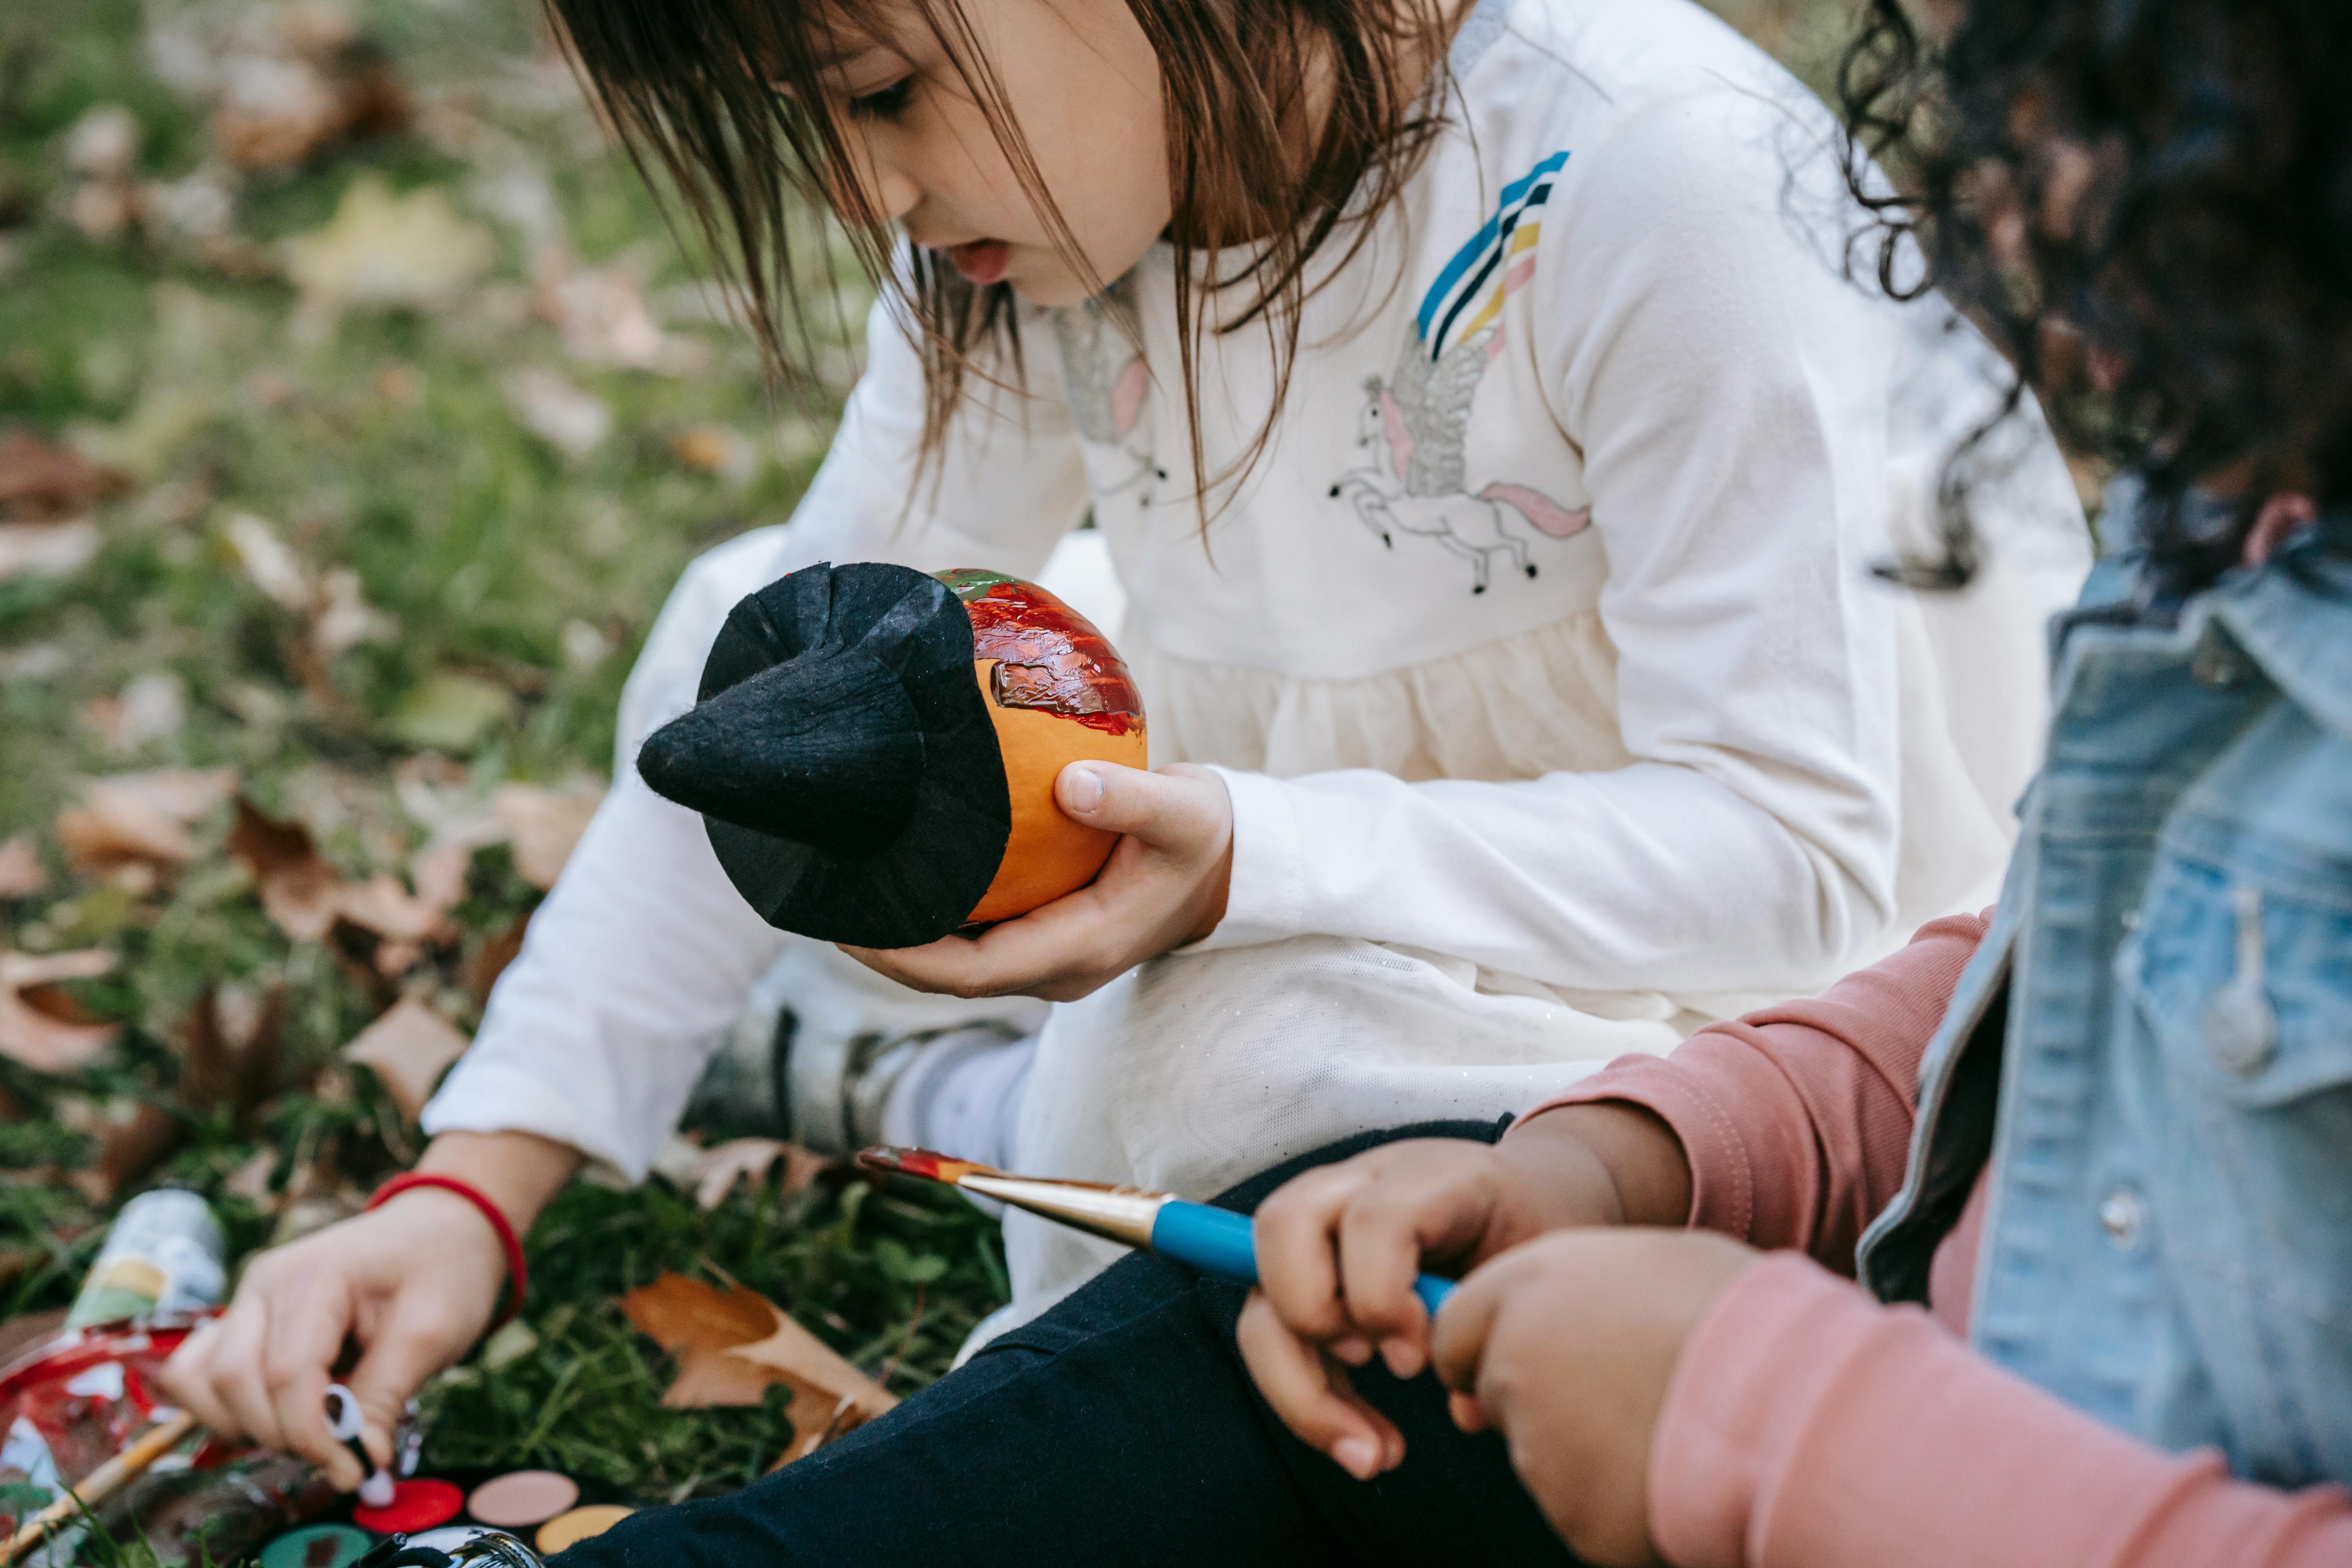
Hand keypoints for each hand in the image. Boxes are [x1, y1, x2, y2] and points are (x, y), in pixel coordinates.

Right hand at [161, 1190, 505, 1489]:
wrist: (440, 1227)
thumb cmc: (443, 1272)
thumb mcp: (434, 1332)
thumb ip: (385, 1397)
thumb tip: (357, 1464)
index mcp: (315, 1275)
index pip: (287, 1374)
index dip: (314, 1436)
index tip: (357, 1471)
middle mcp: (264, 1282)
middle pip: (233, 1380)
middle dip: (282, 1434)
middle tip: (340, 1454)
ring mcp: (246, 1299)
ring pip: (200, 1381)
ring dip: (244, 1425)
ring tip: (309, 1432)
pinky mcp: (242, 1320)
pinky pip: (197, 1373)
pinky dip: (223, 1409)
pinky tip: (277, 1419)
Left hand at [842, 761, 1232, 1001]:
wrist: (1230, 867)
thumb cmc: (1204, 836)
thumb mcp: (1184, 811)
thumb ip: (1131, 800)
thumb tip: (1070, 785)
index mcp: (1084, 949)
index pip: (973, 973)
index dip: (906, 958)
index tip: (851, 924)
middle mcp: (1058, 968)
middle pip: (948, 977)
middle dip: (883, 950)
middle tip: (821, 901)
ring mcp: (1048, 958)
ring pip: (956, 963)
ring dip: (900, 938)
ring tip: (841, 890)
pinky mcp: (1042, 937)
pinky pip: (971, 940)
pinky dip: (930, 920)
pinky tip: (894, 879)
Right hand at [1235, 1105, 1690, 1479]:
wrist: (1526, 1201)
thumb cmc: (1534, 1233)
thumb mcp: (1543, 1265)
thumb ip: (1509, 1323)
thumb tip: (1466, 1409)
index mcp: (1432, 1174)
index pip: (1374, 1216)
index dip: (1382, 1293)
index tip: (1417, 1360)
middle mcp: (1359, 1183)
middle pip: (1282, 1227)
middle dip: (1313, 1318)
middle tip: (1379, 1371)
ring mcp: (1322, 1225)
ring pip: (1261, 1293)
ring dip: (1297, 1386)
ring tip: (1371, 1455)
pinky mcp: (1307, 1274)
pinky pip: (1274, 1333)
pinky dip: (1306, 1396)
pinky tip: (1360, 1440)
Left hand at [1431, 1229, 1758, 1567]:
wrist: (1790, 1406)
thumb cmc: (1738, 1317)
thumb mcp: (1661, 1260)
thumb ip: (1593, 1282)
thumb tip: (1587, 1299)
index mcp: (1528, 1288)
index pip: (1456, 1325)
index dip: (1484, 1343)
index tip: (1518, 1356)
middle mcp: (1515, 1365)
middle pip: (1496, 1391)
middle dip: (1539, 1397)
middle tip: (1617, 1393)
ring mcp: (1539, 1447)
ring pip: (1542, 1450)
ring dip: (1585, 1445)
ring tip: (1665, 1421)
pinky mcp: (1572, 1515)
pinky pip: (1582, 1504)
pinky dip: (1616, 1494)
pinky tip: (1670, 1466)